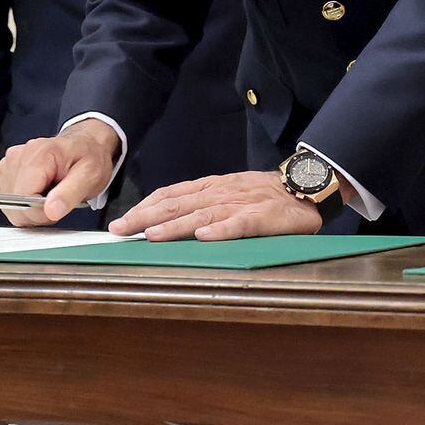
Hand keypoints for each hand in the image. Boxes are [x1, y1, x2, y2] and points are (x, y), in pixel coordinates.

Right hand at [0, 120, 120, 226]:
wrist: (86, 145)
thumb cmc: (89, 157)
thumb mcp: (90, 175)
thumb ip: (70, 194)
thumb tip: (51, 211)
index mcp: (39, 153)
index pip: (23, 195)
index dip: (39, 212)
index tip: (57, 208)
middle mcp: (19, 155)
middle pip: (13, 202)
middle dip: (35, 212)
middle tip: (57, 201)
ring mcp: (9, 163)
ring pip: (8, 204)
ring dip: (29, 209)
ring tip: (50, 195)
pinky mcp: (5, 172)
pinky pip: (7, 200)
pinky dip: (23, 204)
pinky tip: (39, 193)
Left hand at [111, 170, 322, 241]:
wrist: (304, 187)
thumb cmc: (263, 195)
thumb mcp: (228, 192)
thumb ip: (202, 203)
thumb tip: (165, 218)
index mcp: (210, 187)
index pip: (170, 194)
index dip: (144, 207)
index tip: (121, 221)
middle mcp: (220, 193)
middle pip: (177, 204)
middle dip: (145, 217)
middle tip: (120, 230)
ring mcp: (241, 204)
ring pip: (202, 215)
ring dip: (175, 226)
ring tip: (151, 235)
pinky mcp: (262, 216)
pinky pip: (240, 224)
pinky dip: (221, 230)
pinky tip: (204, 238)